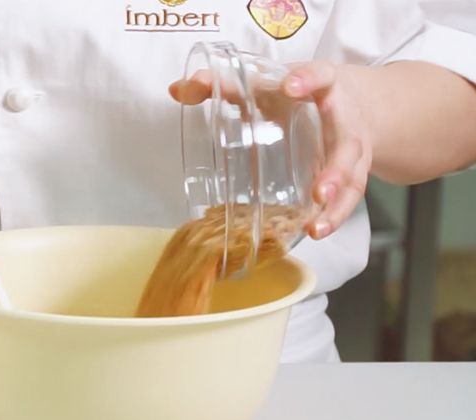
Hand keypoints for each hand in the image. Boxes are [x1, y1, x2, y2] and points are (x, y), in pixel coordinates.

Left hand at [170, 62, 371, 239]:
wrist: (345, 99)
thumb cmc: (297, 92)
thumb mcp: (265, 84)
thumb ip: (221, 85)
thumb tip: (179, 88)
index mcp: (323, 85)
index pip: (320, 76)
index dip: (307, 80)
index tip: (291, 87)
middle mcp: (344, 118)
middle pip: (347, 143)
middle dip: (336, 169)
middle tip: (319, 191)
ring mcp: (350, 150)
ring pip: (353, 178)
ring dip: (337, 205)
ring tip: (316, 227)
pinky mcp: (350, 173)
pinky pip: (348, 197)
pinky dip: (334, 216)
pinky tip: (316, 231)